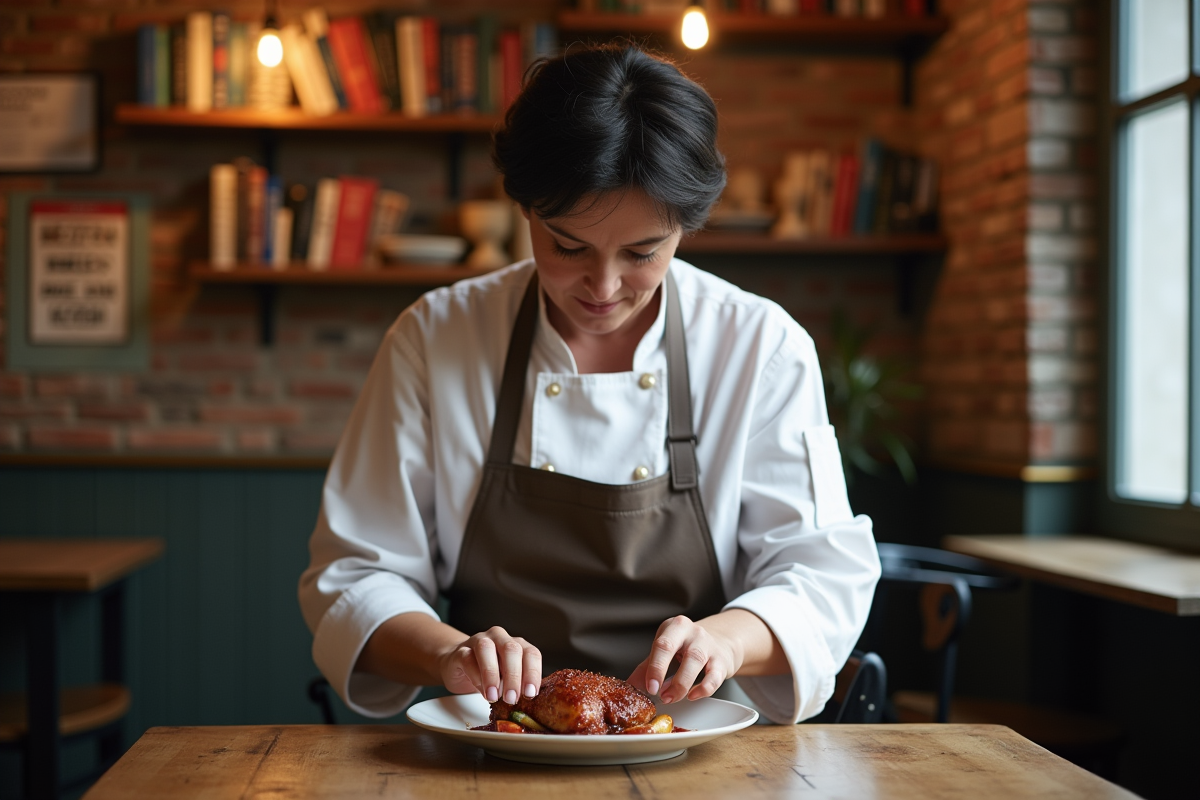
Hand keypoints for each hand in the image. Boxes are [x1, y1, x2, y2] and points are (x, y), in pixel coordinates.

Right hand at [437, 626, 541, 704]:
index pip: (531, 653)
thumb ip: (516, 685)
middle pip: (511, 649)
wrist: (459, 664)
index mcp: (517, 645)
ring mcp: (479, 641)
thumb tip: (525, 702)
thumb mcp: (506, 679)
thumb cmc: (488, 674)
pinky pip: (468, 658)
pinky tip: (480, 690)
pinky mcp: (461, 651)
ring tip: (494, 696)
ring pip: (486, 649)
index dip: (533, 673)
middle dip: (513, 676)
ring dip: (492, 674)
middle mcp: (500, 638)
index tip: (530, 693)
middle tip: (511, 698)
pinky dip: (475, 676)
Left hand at [627, 615, 743, 703]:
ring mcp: (708, 645)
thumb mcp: (667, 651)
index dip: (654, 667)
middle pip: (674, 648)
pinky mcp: (722, 661)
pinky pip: (714, 676)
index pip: (661, 644)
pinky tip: (693, 695)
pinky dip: (703, 689)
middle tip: (658, 694)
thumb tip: (630, 687)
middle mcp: (691, 632)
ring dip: (681, 684)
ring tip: (672, 697)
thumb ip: (648, 668)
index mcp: (673, 627)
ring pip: (694, 662)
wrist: (722, 641)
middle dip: (662, 671)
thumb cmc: (689, 647)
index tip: (649, 687)